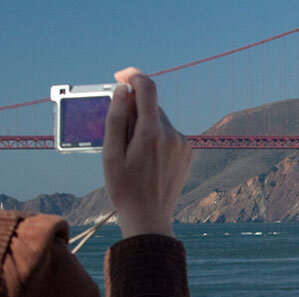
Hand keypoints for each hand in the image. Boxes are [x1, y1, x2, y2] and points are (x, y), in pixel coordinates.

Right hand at [102, 67, 191, 237]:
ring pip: (159, 120)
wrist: (149, 218)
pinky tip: (147, 161)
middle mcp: (173, 134)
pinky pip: (168, 134)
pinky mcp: (188, 153)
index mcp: (152, 133)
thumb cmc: (124, 188)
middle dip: (132, 111)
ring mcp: (183, 144)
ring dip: (144, 126)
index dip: (132, 76)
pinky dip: (155, 137)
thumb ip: (115, 118)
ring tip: (133, 156)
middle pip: (151, 106)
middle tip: (118, 137)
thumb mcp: (110, 153)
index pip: (146, 87)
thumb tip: (121, 91)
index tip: (119, 77)